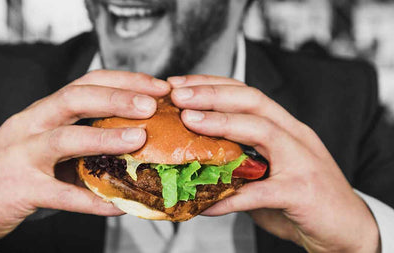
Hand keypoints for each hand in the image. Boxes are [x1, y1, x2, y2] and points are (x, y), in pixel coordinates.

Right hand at [0, 70, 170, 242]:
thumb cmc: (11, 171)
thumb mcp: (41, 145)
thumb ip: (77, 140)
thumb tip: (131, 144)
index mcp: (40, 112)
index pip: (84, 83)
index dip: (122, 81)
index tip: (155, 86)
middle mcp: (29, 125)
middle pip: (74, 98)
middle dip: (116, 97)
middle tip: (152, 103)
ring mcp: (21, 156)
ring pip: (64, 139)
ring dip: (104, 137)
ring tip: (139, 139)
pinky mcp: (19, 189)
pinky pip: (61, 195)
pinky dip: (92, 200)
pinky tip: (119, 205)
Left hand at [168, 75, 379, 252]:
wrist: (347, 229)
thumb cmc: (302, 199)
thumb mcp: (270, 171)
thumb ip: (240, 162)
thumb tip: (195, 160)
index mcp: (285, 127)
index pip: (247, 93)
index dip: (212, 84)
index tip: (179, 85)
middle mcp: (295, 136)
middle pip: (253, 100)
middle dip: (212, 93)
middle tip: (177, 95)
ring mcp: (302, 161)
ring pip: (261, 129)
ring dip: (221, 122)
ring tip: (188, 121)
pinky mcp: (302, 192)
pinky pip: (259, 192)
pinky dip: (229, 197)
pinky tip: (204, 203)